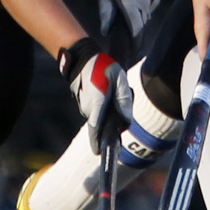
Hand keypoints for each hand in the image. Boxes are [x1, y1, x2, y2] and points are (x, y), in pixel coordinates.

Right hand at [58, 38, 131, 153]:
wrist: (83, 56)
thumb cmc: (102, 66)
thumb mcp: (119, 79)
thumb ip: (124, 100)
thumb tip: (126, 120)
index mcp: (96, 105)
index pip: (95, 129)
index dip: (97, 142)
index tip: (99, 153)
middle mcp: (87, 108)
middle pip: (102, 123)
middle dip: (113, 120)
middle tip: (121, 100)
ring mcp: (84, 104)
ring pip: (99, 115)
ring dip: (109, 109)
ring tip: (114, 89)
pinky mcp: (83, 100)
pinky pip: (96, 108)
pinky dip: (103, 104)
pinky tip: (107, 89)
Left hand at [98, 0, 159, 65]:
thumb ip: (107, 12)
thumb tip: (106, 30)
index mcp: (131, 7)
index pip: (134, 34)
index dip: (132, 47)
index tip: (128, 57)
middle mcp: (143, 7)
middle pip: (141, 30)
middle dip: (135, 41)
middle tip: (128, 50)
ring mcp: (151, 2)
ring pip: (145, 20)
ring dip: (138, 27)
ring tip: (130, 36)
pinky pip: (147, 10)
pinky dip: (141, 14)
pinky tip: (134, 13)